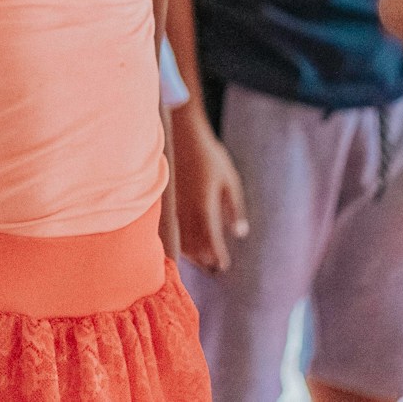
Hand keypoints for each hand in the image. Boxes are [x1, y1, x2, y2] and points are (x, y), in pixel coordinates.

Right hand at [172, 114, 247, 272]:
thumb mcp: (229, 181)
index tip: (223, 267)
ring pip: (179, 239)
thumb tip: (240, 233)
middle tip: (213, 269)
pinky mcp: (162, 201)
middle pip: (194, 247)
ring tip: (200, 259)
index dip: (217, 258)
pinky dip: (178, 239)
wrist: (180, 133)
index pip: (211, 244)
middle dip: (205, 260)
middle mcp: (186, 212)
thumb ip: (235, 209)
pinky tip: (182, 241)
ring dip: (190, 253)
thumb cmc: (208, 156)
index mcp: (205, 209)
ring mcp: (171, 207)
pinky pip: (169, 228)